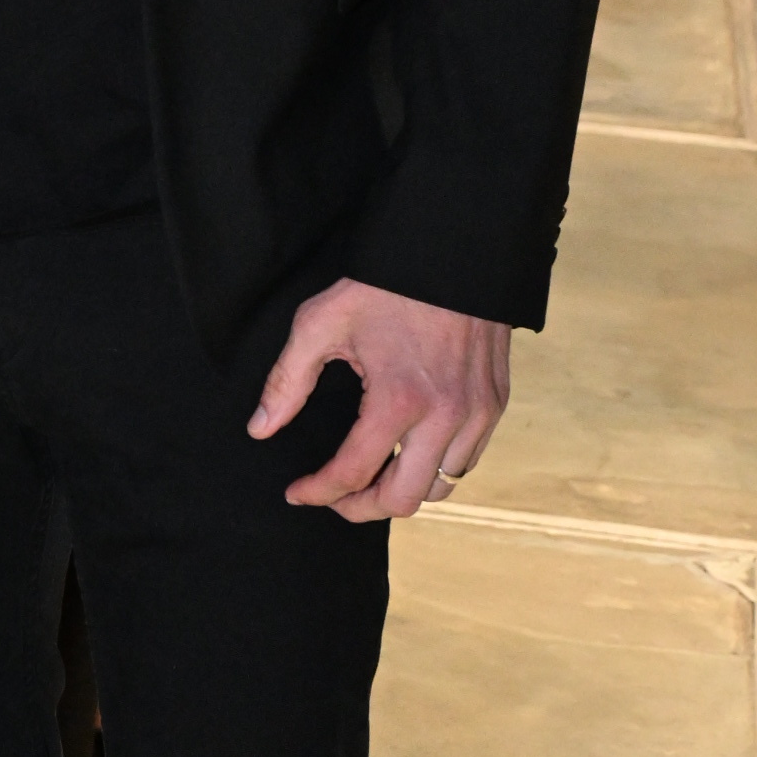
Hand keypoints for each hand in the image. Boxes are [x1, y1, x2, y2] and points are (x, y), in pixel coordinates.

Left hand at [250, 281, 511, 522]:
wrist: (453, 248)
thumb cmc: (384, 283)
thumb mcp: (322, 322)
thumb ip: (287, 380)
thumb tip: (260, 428)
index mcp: (400, 398)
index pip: (353, 474)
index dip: (318, 493)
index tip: (297, 493)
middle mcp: (446, 415)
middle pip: (403, 500)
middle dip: (362, 507)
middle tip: (335, 497)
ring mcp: (478, 412)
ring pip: (441, 487)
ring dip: (402, 489)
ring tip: (371, 475)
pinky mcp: (495, 403)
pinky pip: (466, 460)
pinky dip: (435, 468)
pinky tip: (408, 451)